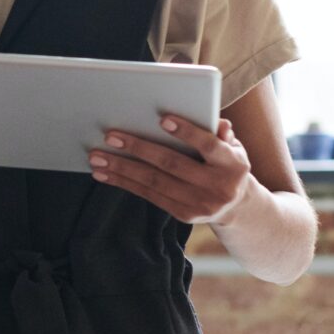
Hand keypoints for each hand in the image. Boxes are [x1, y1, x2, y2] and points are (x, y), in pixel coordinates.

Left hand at [90, 113, 251, 222]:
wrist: (237, 206)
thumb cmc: (228, 164)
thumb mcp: (234, 147)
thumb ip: (223, 133)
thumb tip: (217, 122)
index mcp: (232, 164)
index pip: (208, 146)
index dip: (186, 133)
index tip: (163, 119)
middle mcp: (217, 187)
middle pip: (172, 165)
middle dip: (139, 149)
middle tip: (111, 136)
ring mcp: (199, 204)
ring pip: (154, 182)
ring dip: (122, 169)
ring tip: (97, 156)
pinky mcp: (183, 215)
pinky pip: (149, 195)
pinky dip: (124, 183)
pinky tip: (104, 174)